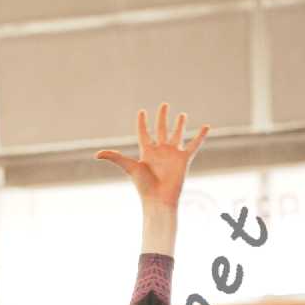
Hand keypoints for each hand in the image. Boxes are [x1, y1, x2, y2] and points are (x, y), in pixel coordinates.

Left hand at [95, 103, 209, 206]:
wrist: (159, 199)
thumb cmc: (144, 186)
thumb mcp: (129, 167)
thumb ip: (114, 158)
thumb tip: (96, 154)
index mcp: (147, 151)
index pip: (144, 133)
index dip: (142, 122)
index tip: (142, 112)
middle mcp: (160, 151)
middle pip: (161, 129)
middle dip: (162, 117)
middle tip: (164, 104)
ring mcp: (172, 154)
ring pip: (177, 135)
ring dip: (179, 125)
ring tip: (182, 114)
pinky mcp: (183, 159)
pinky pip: (194, 145)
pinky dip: (201, 136)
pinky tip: (207, 126)